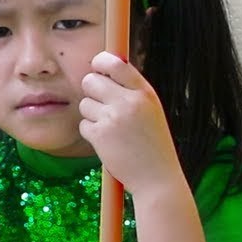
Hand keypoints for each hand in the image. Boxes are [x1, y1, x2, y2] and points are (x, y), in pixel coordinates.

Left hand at [79, 51, 179, 196]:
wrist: (157, 179)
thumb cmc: (154, 146)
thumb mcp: (152, 112)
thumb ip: (132, 92)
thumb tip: (105, 72)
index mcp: (145, 93)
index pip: (116, 63)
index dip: (101, 62)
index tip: (97, 67)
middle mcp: (129, 102)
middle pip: (91, 80)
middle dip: (91, 91)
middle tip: (102, 105)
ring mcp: (114, 118)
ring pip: (85, 104)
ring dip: (92, 116)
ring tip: (112, 130)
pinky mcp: (100, 135)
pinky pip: (84, 125)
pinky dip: (92, 134)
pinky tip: (108, 144)